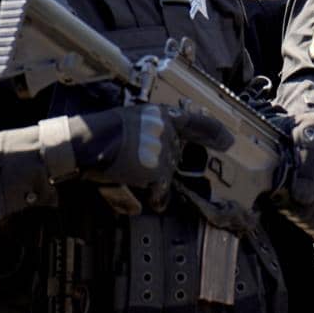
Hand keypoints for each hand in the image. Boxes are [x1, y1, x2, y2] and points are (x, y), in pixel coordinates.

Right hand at [70, 105, 232, 207]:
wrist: (85, 142)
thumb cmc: (100, 134)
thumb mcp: (130, 121)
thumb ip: (151, 134)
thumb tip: (163, 155)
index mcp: (160, 114)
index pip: (196, 122)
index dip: (214, 133)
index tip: (228, 142)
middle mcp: (166, 128)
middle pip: (176, 154)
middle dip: (161, 164)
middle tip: (135, 163)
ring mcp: (163, 148)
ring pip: (167, 173)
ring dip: (152, 180)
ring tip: (128, 173)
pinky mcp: (157, 168)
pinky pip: (161, 190)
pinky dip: (154, 197)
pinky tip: (142, 197)